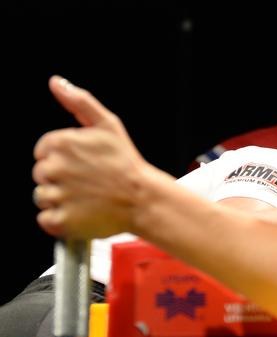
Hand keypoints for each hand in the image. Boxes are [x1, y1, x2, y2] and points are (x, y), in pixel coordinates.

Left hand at [32, 75, 156, 239]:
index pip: (43, 152)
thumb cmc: (128, 164)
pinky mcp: (62, 220)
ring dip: (60, 201)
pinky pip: (46, 221)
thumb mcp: (108, 125)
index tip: (82, 167)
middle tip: (87, 184)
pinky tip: (80, 214)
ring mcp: (57, 195)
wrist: (144, 199)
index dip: (63, 159)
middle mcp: (54, 168)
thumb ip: (79, 101)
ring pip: (42, 197)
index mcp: (60, 143)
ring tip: (86, 199)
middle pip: (41, 175)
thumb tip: (56, 83)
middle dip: (61, 180)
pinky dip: (60, 221)